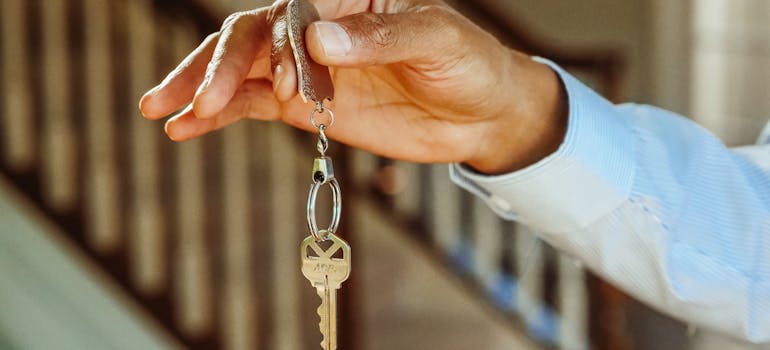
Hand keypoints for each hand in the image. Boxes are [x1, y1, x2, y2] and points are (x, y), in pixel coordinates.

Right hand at [139, 0, 565, 173]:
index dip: (281, 49)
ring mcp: (306, 69)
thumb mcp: (437, 41)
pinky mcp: (303, 106)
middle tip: (190, 101)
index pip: (293, 12)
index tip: (286, 88)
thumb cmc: (468, 63)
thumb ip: (380, 38)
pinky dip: (218, 117)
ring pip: (239, 71)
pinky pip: (251, 107)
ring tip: (160, 111)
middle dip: (217, 68)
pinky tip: (183, 129)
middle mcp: (316, 28)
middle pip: (251, 37)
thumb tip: (318, 40)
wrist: (480, 114)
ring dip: (199, 89)